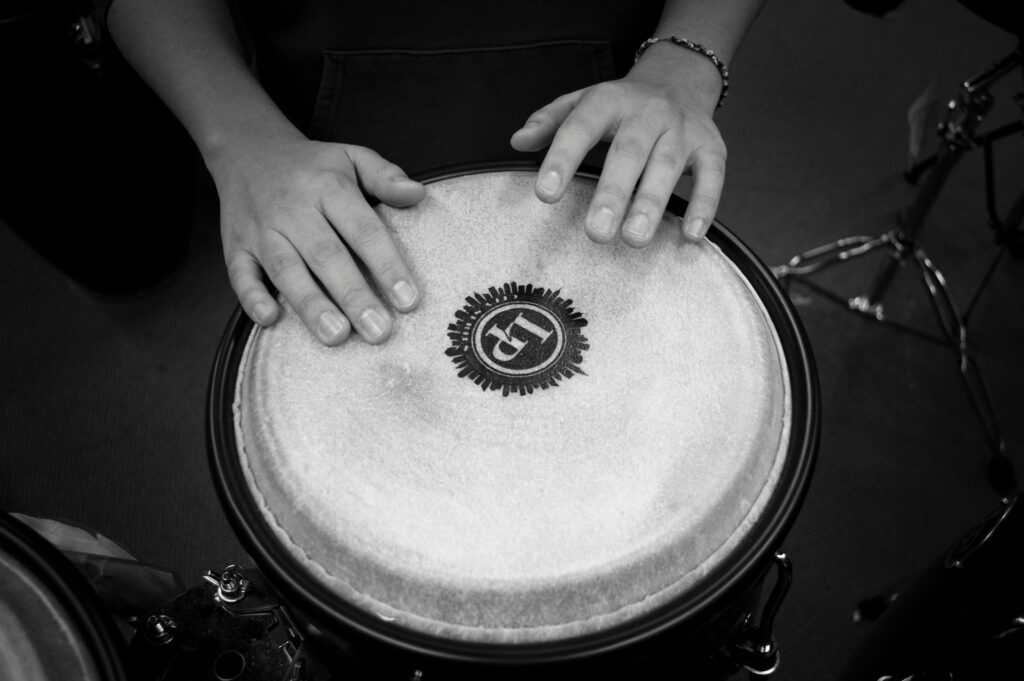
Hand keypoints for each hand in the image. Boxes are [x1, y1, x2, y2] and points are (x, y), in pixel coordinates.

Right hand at [209, 136, 425, 344]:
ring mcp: (261, 229)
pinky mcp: (235, 246)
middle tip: (378, 331)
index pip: (363, 230)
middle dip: (354, 296)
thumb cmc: (312, 166)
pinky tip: (270, 319)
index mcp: (328, 187)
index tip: (408, 301)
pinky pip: (239, 273)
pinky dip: (252, 297)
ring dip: (310, 304)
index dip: (387, 266)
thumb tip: (417, 194)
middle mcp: (293, 209)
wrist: (248, 151)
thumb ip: (385, 176)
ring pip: (286, 269)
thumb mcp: (351, 157)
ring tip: (336, 336)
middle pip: (326, 255)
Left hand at [510, 58, 724, 246]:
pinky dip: (705, 206)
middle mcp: (649, 112)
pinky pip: (712, 176)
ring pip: (668, 165)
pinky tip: (690, 236)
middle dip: (613, 193)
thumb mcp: (582, 102)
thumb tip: (517, 141)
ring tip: (634, 239)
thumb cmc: (621, 105)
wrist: (680, 79)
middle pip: (629, 151)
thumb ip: (549, 121)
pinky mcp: (712, 147)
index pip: (581, 127)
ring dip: (652, 203)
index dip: (563, 158)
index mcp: (609, 100)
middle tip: (596, 232)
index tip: (545, 194)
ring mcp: (683, 129)